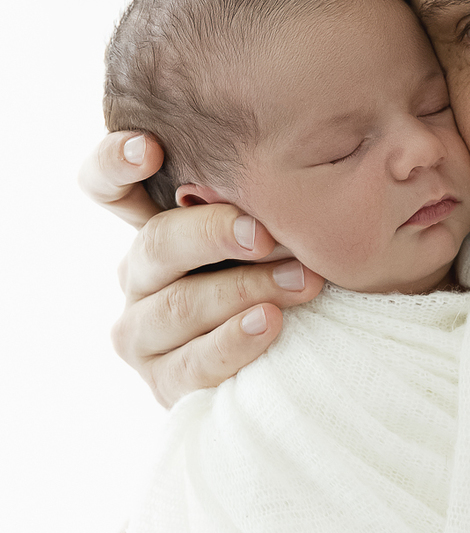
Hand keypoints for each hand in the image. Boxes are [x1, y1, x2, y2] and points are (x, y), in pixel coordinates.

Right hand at [81, 130, 324, 405]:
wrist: (295, 362)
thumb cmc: (287, 275)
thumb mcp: (274, 234)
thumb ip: (262, 200)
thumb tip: (290, 158)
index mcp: (155, 229)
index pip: (106, 186)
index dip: (115, 163)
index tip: (151, 148)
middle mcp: (138, 276)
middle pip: (157, 245)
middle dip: (214, 235)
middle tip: (266, 234)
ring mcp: (142, 332)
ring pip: (180, 305)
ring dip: (244, 289)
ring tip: (300, 282)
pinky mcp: (164, 384)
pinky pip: (195, 363)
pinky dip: (235, 340)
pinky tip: (270, 322)